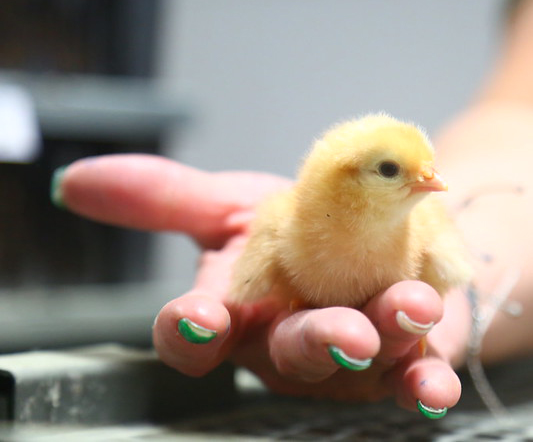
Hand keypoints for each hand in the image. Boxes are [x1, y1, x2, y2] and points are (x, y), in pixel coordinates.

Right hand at [54, 154, 471, 415]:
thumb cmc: (289, 225)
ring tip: (408, 307)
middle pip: (286, 352)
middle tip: (342, 333)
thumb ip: (161, 198)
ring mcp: (343, 357)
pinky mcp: (397, 357)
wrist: (362, 230)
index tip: (197, 319)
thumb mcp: (227, 204)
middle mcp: (282, 341)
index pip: (196, 331)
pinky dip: (421, 379)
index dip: (191, 330)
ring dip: (385, 341)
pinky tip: (434, 379)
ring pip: (357, 363)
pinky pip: (408, 377)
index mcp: (235, 307)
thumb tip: (73, 182)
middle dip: (312, 343)